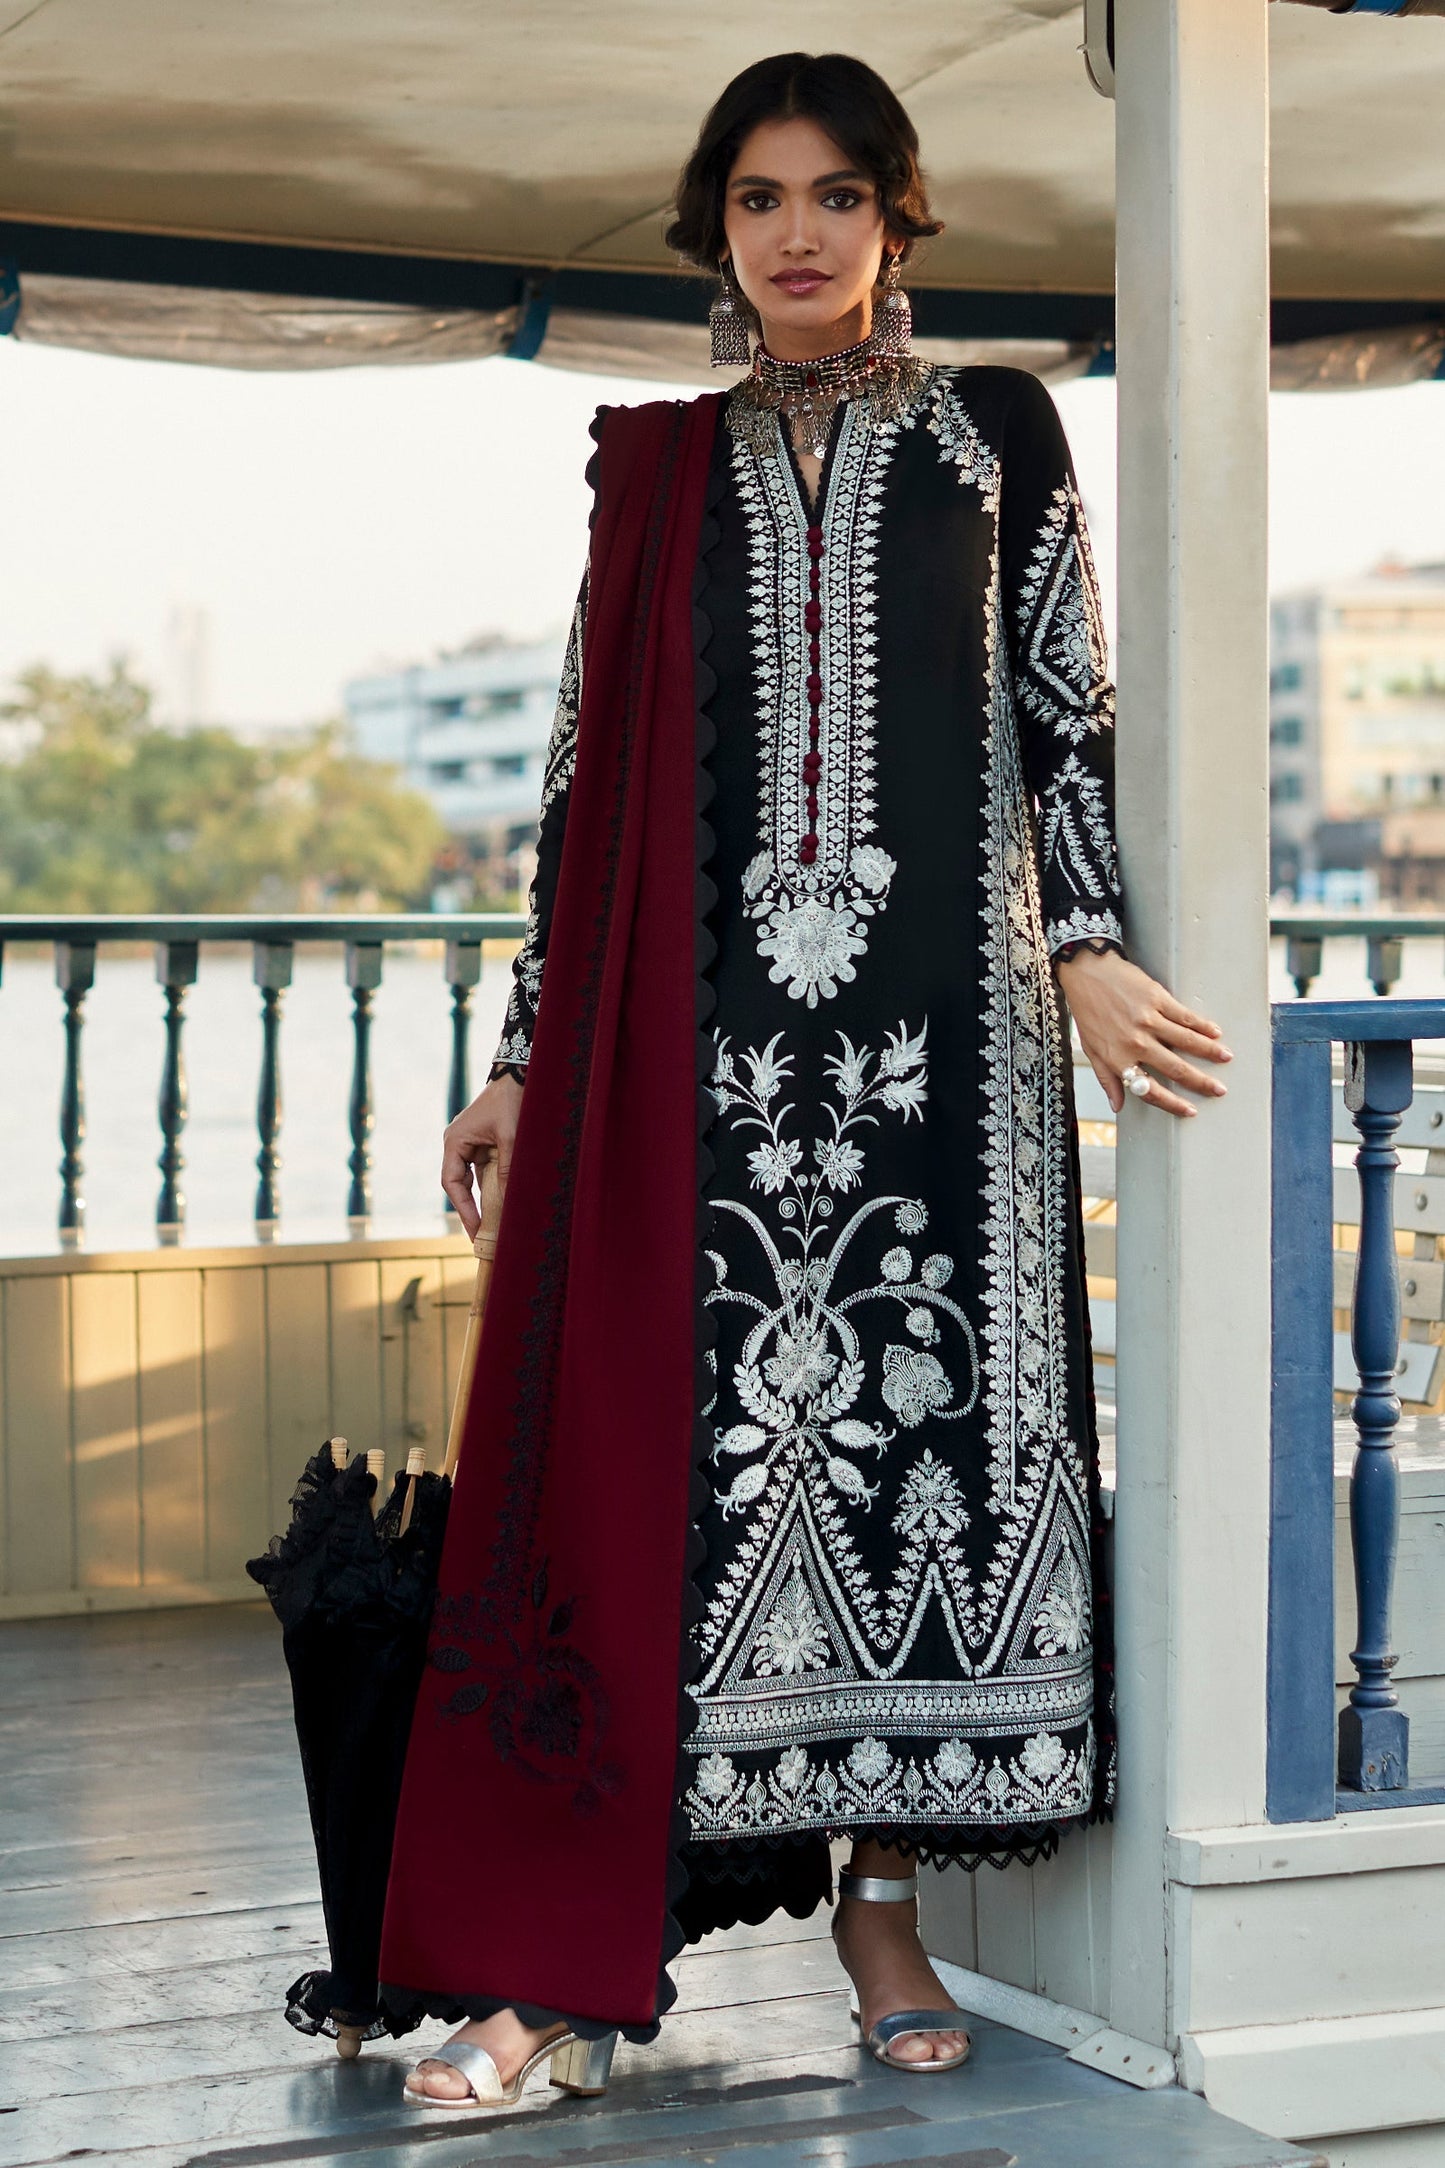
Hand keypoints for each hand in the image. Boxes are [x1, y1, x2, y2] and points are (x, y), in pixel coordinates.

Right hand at [441, 1074, 522, 1236]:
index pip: (452, 1182)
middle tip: (482, 1236)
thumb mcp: (510, 1137)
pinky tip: (502, 1205)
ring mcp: (470, 1145)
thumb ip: (507, 1169)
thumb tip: (507, 1201)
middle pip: (459, 1185)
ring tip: (493, 1226)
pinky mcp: (484, 1145)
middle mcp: (457, 1144)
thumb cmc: (510, 1102)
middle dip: (471, 1210)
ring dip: (483, 1200)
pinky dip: (493, 1187)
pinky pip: (485, 1172)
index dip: (463, 1208)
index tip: (475, 1229)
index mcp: (454, 1141)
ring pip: (473, 1180)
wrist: (518, 1076)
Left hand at [1053, 949, 1230, 1118]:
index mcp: (1118, 1058)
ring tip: (1226, 1059)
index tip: (1190, 1111)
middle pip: (1175, 1068)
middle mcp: (1135, 1042)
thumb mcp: (1092, 1050)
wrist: (1086, 973)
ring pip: (1186, 1041)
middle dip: (1201, 1082)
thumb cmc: (1087, 1012)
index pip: (1149, 1090)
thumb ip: (1106, 1079)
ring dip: (1210, 1052)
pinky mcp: (1156, 998)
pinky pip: (1185, 1016)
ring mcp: (1148, 1020)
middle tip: (1219, 1090)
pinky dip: (1203, 1025)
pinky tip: (1216, 1032)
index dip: (1172, 1104)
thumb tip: (1117, 1107)